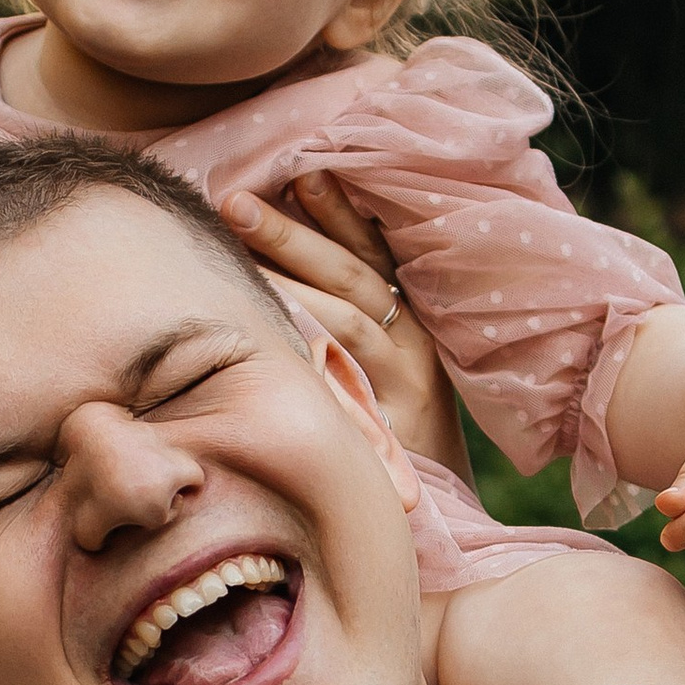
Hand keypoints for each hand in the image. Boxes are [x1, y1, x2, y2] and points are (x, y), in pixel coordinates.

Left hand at [221, 176, 463, 475]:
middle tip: (238, 202)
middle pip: (353, 272)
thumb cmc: (395, 442)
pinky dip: (309, 342)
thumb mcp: (376, 376)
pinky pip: (347, 372)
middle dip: (295, 233)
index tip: (300, 171)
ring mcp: (407, 377)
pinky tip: (268, 327)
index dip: (338, 211)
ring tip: (239, 248)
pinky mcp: (398, 418)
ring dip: (290, 277)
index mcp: (410, 318)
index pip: (373, 250)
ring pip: (347, 314)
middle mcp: (413, 340)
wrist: (446, 513)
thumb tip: (271, 279)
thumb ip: (340, 331)